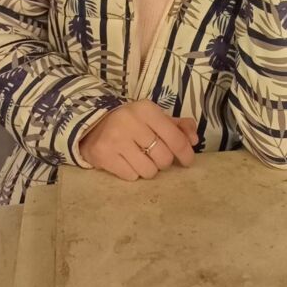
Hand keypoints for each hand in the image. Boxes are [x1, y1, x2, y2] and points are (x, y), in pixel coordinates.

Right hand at [79, 99, 198, 180]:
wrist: (92, 125)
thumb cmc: (131, 122)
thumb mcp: (154, 118)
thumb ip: (178, 126)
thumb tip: (194, 139)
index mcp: (147, 109)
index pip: (175, 138)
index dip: (186, 153)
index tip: (187, 161)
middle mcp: (131, 122)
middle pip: (164, 158)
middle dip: (163, 161)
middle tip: (155, 156)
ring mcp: (116, 139)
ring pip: (149, 170)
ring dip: (148, 169)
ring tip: (140, 158)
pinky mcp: (104, 155)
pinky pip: (131, 176)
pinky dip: (133, 173)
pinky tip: (126, 162)